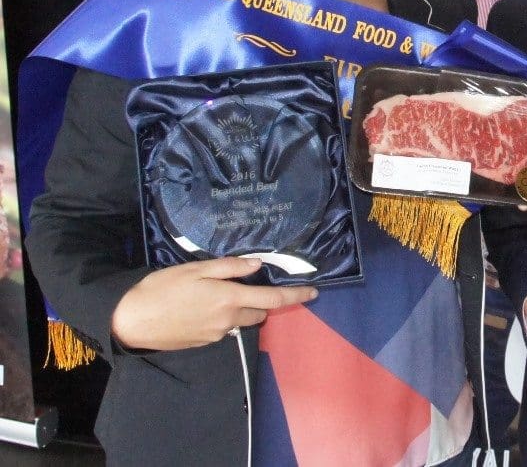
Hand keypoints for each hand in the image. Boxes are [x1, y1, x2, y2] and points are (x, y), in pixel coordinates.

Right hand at [111, 257, 317, 349]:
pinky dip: (223, 317)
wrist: (131, 321)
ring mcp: (216, 334)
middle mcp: (228, 319)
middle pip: (259, 312)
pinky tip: (202, 307)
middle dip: (261, 300)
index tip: (315, 292)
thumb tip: (257, 264)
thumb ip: (229, 267)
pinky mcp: (204, 342)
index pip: (273, 299)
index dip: (296, 296)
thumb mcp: (196, 269)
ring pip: (242, 321)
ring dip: (242, 309)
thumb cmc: (162, 288)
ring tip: (219, 294)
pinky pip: (224, 328)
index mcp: (229, 298)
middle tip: (246, 285)